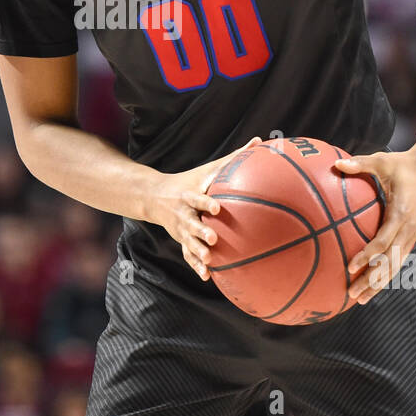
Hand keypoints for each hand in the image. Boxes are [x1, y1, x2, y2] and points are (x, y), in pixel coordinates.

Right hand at [144, 136, 262, 280]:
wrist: (155, 196)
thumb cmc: (190, 180)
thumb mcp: (208, 168)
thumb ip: (233, 157)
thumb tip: (259, 140)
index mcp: (189, 195)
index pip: (197, 198)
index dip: (205, 203)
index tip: (216, 208)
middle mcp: (183, 213)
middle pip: (191, 223)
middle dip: (200, 232)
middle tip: (213, 238)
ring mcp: (181, 228)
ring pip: (188, 242)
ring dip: (198, 252)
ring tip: (210, 261)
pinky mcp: (181, 240)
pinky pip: (188, 254)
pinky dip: (196, 265)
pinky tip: (207, 276)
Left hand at [334, 146, 415, 305]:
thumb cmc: (403, 164)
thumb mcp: (382, 160)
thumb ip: (360, 163)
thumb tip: (336, 163)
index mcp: (402, 213)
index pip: (383, 241)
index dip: (368, 256)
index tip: (350, 266)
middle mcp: (409, 228)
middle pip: (390, 262)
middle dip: (371, 280)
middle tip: (351, 294)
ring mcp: (413, 234)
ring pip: (396, 265)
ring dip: (378, 284)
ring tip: (360, 300)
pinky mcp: (413, 235)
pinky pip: (399, 259)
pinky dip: (386, 274)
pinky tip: (372, 284)